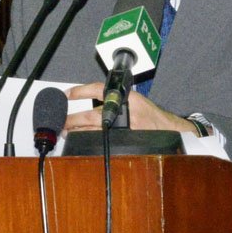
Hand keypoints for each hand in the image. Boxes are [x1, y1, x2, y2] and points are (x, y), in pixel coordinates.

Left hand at [64, 83, 193, 133]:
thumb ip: (115, 101)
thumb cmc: (152, 116)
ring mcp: (125, 128)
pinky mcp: (126, 141)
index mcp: (126, 97)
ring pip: (94, 131)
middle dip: (73, 120)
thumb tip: (89, 103)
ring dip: (78, 133)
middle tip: (61, 122)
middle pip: (91, 116)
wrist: (171, 130)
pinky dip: (90, 142)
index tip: (66, 94)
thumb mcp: (135, 101)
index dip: (80, 91)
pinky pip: (103, 142)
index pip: (98, 89)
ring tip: (66, 132)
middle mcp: (124, 111)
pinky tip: (81, 142)